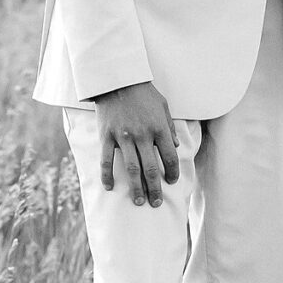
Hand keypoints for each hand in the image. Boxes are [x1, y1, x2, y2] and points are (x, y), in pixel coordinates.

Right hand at [88, 81, 180, 205]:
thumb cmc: (143, 92)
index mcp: (159, 128)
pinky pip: (106, 160)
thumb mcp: (163, 106)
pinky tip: (110, 188)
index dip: (172, 173)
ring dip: (136, 188)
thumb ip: (170, 127)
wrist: (118, 79)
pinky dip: (107, 176)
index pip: (170, 157)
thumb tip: (176, 146)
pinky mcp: (107, 136)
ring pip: (131, 169)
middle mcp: (143, 135)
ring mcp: (123, 137)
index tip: (171, 182)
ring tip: (138, 202)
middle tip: (156, 203)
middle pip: (151, 169)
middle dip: (155, 189)